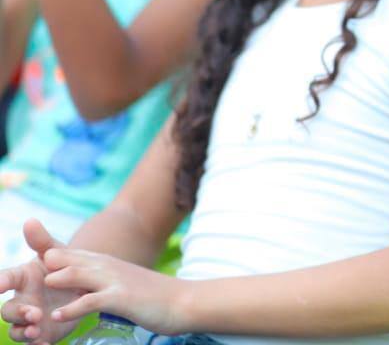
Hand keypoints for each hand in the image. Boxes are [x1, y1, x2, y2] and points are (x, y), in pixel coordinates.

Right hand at [0, 220, 82, 344]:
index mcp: (22, 278)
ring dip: (23, 332)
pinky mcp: (42, 332)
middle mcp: (21, 300)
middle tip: (34, 313)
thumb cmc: (64, 266)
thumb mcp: (57, 253)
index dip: (0, 282)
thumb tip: (30, 220)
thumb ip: (42, 240)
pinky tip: (44, 344)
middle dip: (18, 313)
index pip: (6, 279)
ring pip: (17, 329)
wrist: (84, 284)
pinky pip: (33, 343)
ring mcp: (30, 318)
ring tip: (36, 331)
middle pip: (8, 310)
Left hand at [41, 248, 188, 336]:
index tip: (32, 266)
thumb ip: (101, 280)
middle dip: (46, 265)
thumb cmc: (152, 295)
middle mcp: (107, 266)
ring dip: (56, 282)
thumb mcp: (123, 282)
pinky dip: (73, 309)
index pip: (71, 254)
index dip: (50, 258)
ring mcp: (114, 280)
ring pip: (76, 275)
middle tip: (22, 276)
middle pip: (69, 259)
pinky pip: (91, 301)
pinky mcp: (121, 298)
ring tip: (37, 294)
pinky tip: (58, 316)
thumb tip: (82, 286)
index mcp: (106, 262)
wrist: (183, 301)